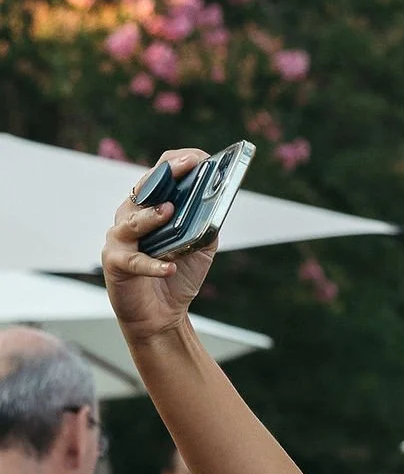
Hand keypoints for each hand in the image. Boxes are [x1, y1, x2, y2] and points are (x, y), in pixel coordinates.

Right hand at [101, 151, 218, 338]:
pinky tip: (170, 267)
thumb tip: (217, 200)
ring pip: (132, 220)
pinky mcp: (115, 263)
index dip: (176, 163)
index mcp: (150, 207)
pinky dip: (153, 264)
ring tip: (170, 212)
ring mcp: (119, 237)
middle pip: (144, 189)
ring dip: (151, 215)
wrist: (161, 315)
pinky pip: (134, 260)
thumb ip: (206, 223)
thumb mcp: (199, 245)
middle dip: (165, 176)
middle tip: (186, 168)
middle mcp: (131, 216)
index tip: (198, 158)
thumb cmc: (177, 275)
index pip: (159, 175)